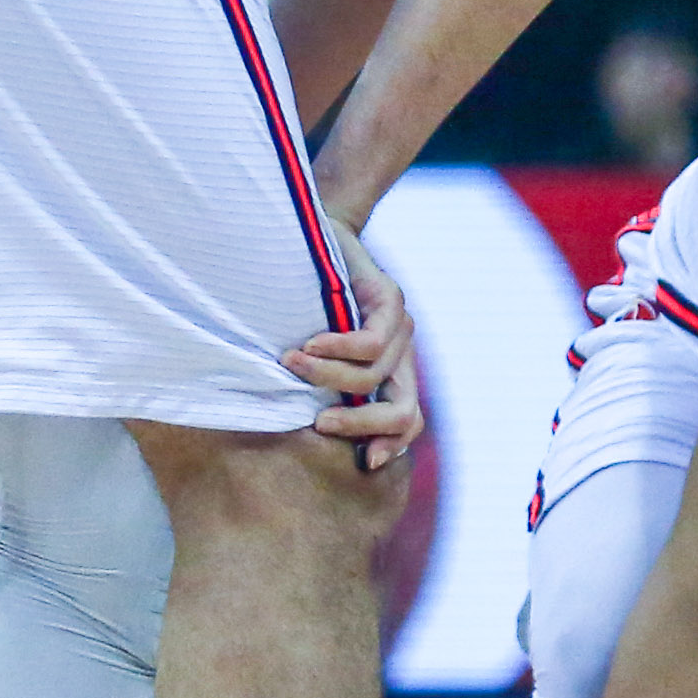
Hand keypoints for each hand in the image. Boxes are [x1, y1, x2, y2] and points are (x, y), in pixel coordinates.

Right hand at [288, 215, 420, 472]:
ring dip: (324, 377)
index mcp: (391, 372)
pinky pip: (370, 343)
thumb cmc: (300, 303)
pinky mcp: (390, 297)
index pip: (408, 422)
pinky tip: (308, 343)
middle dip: (360, 426)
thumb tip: (307, 428)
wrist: (312, 235)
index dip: (391, 446)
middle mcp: (403, 353)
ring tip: (288, 362)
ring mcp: (401, 325)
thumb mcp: (312, 354)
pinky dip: (334, 350)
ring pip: (372, 378)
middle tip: (317, 423)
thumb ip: (321, 387)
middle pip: (404, 413)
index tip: (363, 462)